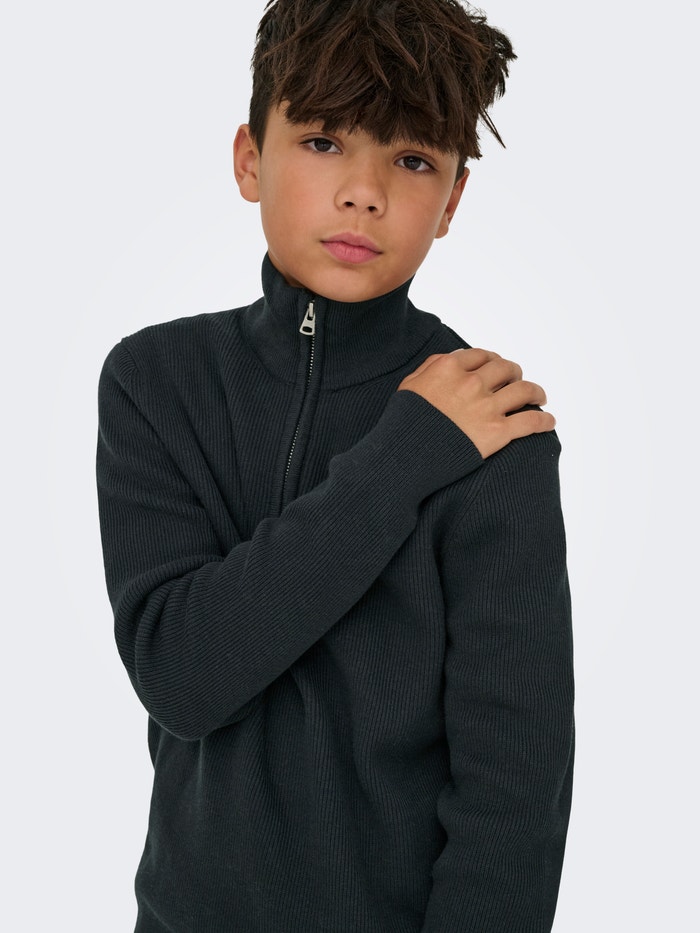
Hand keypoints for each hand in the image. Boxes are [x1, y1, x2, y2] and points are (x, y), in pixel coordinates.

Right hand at [397, 348, 554, 457]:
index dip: (491, 360)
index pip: (480, 355)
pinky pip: (530, 422)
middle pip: (505, 368)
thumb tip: (450, 360)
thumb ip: (430, 368)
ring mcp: (486, 407)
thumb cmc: (402, 423)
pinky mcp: (497, 433)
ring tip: (539, 397)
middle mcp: (471, 383)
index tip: (495, 367)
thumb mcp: (409, 386)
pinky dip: (544, 421)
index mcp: (449, 368)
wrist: (403, 455)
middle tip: (516, 380)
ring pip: (524, 390)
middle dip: (513, 372)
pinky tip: (549, 422)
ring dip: (535, 392)